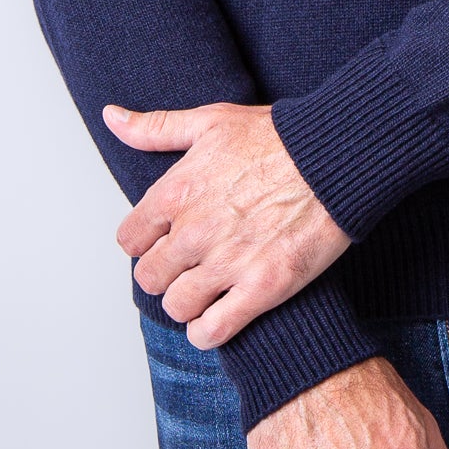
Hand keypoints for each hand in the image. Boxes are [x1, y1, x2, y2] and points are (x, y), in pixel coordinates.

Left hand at [106, 100, 349, 348]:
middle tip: (188, 268)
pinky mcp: (261, 288)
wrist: (336, 158)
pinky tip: (219, 318)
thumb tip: (112, 116)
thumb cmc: (279, 138)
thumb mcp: (210, 121)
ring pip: (177, 307)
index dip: (145, 243)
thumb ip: (155, 127)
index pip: (129, 240)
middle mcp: (194, 231)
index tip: (165, 240)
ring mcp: (227, 262)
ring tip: (206, 293)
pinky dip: (208, 332)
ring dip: (187, 304)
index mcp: (177, 193)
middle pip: (149, 278)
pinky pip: (212, 330)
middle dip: (165, 275)